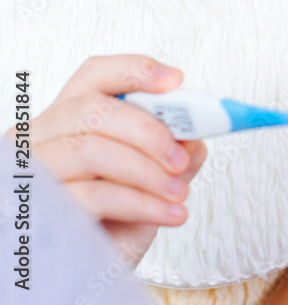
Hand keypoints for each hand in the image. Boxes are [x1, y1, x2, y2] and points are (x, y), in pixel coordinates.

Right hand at [3, 55, 207, 262]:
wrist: (90, 274)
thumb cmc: (114, 221)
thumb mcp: (151, 178)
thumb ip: (173, 150)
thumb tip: (197, 134)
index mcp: (69, 119)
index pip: (94, 76)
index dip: (135, 70)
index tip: (176, 81)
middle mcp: (39, 138)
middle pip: (92, 110)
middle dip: (149, 131)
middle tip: (183, 157)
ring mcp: (32, 173)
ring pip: (91, 150)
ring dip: (148, 171)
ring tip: (181, 193)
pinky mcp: (37, 209)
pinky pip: (93, 195)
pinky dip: (143, 204)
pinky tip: (171, 215)